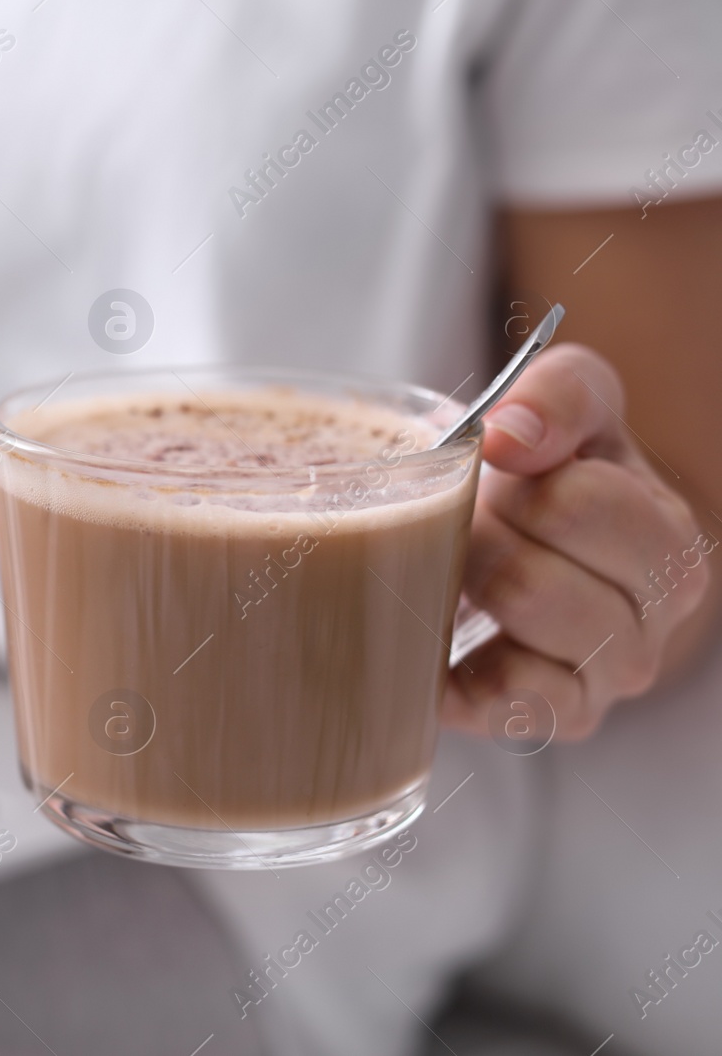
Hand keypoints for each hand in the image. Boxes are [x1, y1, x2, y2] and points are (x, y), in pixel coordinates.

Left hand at [443, 344, 710, 739]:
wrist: (506, 539)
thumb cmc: (539, 473)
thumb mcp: (559, 405)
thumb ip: (556, 395)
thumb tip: (510, 436)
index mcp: (668, 541)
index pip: (580, 506)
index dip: (512, 486)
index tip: (500, 481)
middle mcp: (654, 621)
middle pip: (534, 582)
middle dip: (478, 541)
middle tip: (468, 528)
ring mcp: (608, 678)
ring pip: (515, 635)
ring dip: (463, 590)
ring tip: (459, 572)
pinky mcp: (556, 721)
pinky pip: (507, 701)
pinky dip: (461, 669)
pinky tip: (449, 639)